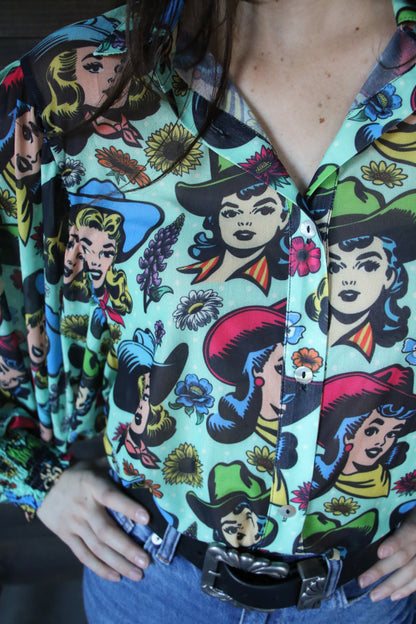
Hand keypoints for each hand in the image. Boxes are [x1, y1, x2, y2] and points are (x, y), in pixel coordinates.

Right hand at [37, 460, 150, 581]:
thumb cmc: (77, 472)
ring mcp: (73, 524)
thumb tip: (142, 469)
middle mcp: (83, 507)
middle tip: (146, 562)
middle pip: (106, 531)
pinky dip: (99, 567)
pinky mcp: (65, 536)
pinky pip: (83, 555)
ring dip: (118, 563)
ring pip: (96, 548)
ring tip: (137, 574)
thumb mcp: (95, 463)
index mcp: (92, 485)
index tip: (147, 518)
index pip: (111, 497)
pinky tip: (116, 576)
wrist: (41, 483)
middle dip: (127, 548)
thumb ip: (116, 466)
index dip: (128, 507)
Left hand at [358, 508, 415, 601]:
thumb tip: (364, 518)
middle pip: (404, 557)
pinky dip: (407, 589)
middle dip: (382, 570)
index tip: (380, 553)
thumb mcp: (404, 508)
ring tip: (373, 596)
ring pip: (411, 573)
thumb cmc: (411, 509)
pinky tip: (393, 597)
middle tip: (362, 582)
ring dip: (392, 586)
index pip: (408, 533)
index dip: (395, 544)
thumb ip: (391, 515)